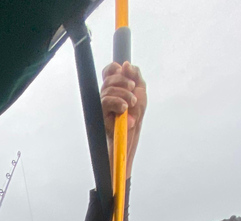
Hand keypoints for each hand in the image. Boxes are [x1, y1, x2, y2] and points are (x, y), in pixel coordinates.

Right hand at [101, 62, 146, 176]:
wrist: (130, 136)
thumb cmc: (134, 117)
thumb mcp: (140, 93)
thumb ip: (135, 76)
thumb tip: (126, 64)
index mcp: (115, 87)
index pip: (108, 72)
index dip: (113, 69)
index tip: (122, 71)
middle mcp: (106, 94)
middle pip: (109, 78)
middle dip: (123, 82)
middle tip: (133, 90)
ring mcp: (102, 104)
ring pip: (108, 89)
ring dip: (124, 94)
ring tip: (131, 104)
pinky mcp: (100, 113)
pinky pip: (106, 101)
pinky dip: (118, 102)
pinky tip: (125, 109)